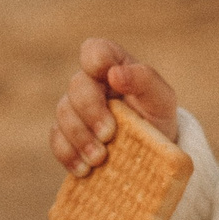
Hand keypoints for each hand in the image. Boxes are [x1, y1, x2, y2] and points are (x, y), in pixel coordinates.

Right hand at [52, 38, 179, 176]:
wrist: (153, 157)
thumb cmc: (157, 119)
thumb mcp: (162, 100)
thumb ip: (144, 79)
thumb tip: (114, 74)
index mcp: (113, 66)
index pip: (94, 50)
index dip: (95, 61)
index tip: (111, 80)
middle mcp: (91, 84)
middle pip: (77, 85)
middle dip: (91, 111)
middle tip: (109, 135)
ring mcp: (75, 109)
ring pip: (63, 113)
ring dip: (80, 137)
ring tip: (99, 159)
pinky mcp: (67, 136)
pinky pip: (56, 140)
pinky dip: (69, 154)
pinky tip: (85, 169)